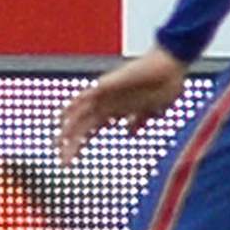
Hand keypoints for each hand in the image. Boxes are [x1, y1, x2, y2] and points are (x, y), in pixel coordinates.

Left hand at [56, 48, 191, 164]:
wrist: (171, 65)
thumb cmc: (165, 84)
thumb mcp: (151, 109)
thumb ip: (138, 120)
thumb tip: (129, 133)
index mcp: (115, 111)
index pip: (90, 131)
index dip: (79, 145)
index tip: (69, 161)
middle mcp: (107, 103)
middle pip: (82, 128)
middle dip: (72, 146)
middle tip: (63, 163)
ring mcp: (105, 95)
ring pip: (80, 115)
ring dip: (68, 131)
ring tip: (57, 147)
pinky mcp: (107, 85)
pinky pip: (85, 96)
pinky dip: (73, 106)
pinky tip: (62, 118)